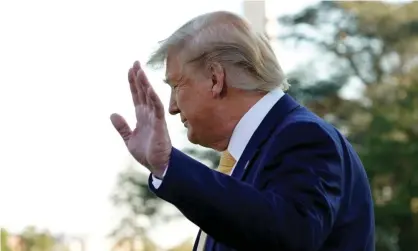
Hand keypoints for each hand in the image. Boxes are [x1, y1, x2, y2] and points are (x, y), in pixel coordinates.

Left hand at [110, 61, 171, 177]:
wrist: (157, 166)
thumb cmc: (146, 153)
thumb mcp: (129, 138)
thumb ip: (122, 126)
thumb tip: (112, 114)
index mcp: (142, 116)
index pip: (137, 95)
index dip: (133, 83)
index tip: (130, 69)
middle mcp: (149, 114)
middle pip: (143, 92)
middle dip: (139, 77)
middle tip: (135, 62)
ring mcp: (155, 118)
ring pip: (150, 97)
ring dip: (145, 84)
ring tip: (140, 71)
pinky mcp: (160, 125)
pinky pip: (158, 109)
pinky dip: (154, 99)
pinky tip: (149, 89)